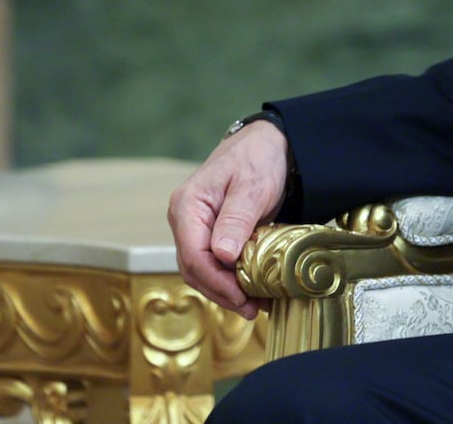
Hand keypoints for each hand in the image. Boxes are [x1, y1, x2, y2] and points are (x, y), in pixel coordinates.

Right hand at [167, 121, 290, 317]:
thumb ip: (236, 219)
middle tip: (252, 308)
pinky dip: (231, 279)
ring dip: (226, 291)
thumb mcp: (252, 186)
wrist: (268, 143)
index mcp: (187, 206)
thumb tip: (221, 256)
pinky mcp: (211, 234)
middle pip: (194, 269)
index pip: (193, 255)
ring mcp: (196, 228)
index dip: (216, 282)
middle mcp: (185, 220)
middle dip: (221, 292)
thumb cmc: (259, 158)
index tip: (242, 297)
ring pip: (202, 271)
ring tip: (256, 305)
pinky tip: (253, 290)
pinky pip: (214, 263)